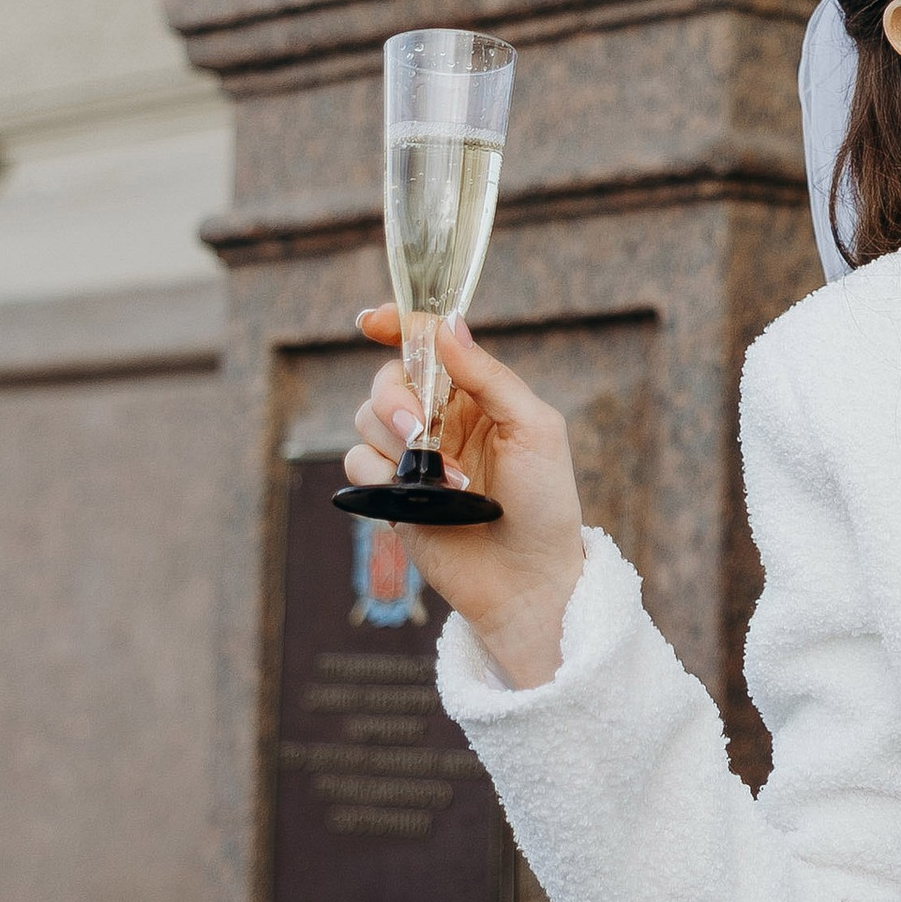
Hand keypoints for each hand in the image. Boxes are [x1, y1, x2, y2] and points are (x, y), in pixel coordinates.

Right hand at [343, 307, 588, 687]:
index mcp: (477, 394)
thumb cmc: (544, 503)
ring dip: (396, 441)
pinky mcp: (391, 493)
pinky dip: (382, 475)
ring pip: (364, 417)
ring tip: (445, 478)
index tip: (371, 322)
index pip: (428, 344)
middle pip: (387, 378)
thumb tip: (446, 325)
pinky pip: (356, 462)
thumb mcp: (534, 428)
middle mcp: (441, 419)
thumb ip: (489, 376)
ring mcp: (413, 456)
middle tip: (420, 430)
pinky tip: (422, 498)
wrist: (527, 578)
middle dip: (395, 397)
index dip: (397, 325)